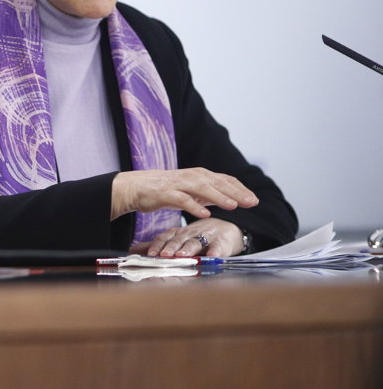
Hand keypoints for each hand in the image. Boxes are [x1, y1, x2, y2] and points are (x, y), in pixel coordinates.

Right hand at [111, 168, 257, 221]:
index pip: (224, 179)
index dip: (240, 189)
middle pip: (217, 183)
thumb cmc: (162, 190)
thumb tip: (230, 196)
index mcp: (198, 175)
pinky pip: (181, 199)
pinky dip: (193, 205)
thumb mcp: (189, 189)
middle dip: (235, 192)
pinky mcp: (164, 193)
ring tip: (233, 206)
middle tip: (252, 202)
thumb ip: (208, 192)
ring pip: (201, 188)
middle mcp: (190, 176)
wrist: (134, 187)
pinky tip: (204, 213)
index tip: (254, 200)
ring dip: (218, 196)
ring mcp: (177, 184)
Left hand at [134, 218, 245, 257]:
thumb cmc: (199, 235)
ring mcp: (207, 236)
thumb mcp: (178, 237)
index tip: (150, 255)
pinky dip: (216, 252)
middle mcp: (190, 233)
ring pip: (196, 242)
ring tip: (182, 255)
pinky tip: (213, 257)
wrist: (228, 228)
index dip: (158, 245)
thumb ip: (158, 245)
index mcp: (179, 232)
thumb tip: (133, 251)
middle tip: (164, 255)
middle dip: (171, 247)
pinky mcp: (223, 241)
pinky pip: (219, 246)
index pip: (165, 237)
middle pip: (179, 240)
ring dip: (189, 249)